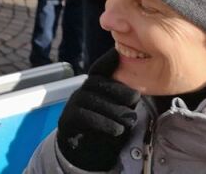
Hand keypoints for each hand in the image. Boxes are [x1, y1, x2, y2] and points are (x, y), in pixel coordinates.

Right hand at [57, 49, 140, 170]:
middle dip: (117, 89)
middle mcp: (81, 91)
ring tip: (130, 121)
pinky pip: (85, 116)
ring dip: (114, 110)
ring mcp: (73, 104)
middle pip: (96, 83)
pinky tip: (117, 130)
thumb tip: (138, 92)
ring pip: (92, 100)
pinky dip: (103, 123)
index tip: (118, 54)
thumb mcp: (116, 111)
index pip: (100, 69)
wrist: (85, 150)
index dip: (107, 60)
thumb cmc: (105, 127)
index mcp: (94, 86)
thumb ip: (123, 100)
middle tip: (135, 99)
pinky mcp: (67, 119)